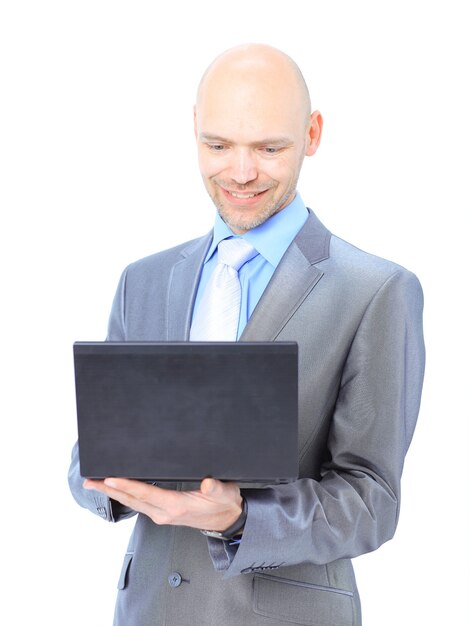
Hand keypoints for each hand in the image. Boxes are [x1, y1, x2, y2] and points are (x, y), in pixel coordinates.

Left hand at [84, 477, 242, 531]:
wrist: (228, 520)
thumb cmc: (225, 503)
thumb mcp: (225, 493)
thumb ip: (215, 488)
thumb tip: (207, 484)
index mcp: (176, 506)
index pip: (146, 494)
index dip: (127, 485)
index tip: (109, 478)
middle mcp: (164, 512)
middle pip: (132, 499)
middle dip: (109, 489)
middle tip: (89, 480)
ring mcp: (162, 514)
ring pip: (132, 502)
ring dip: (113, 492)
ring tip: (96, 483)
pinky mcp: (163, 513)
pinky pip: (138, 503)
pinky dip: (125, 494)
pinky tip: (117, 488)